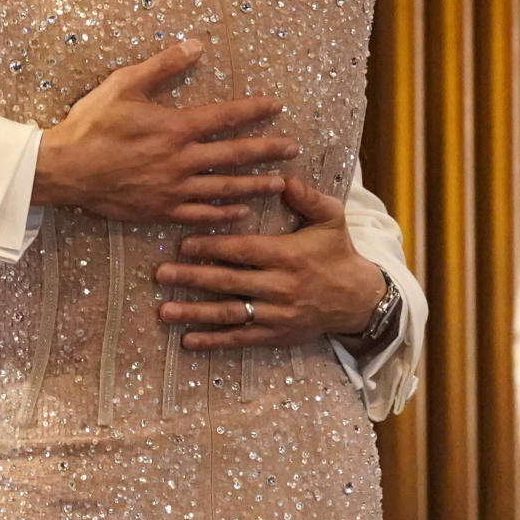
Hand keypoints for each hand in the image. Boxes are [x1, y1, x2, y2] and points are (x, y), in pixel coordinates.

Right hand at [33, 41, 296, 223]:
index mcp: (176, 127)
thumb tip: (196, 45)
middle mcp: (181, 160)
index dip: (254, 110)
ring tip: (279, 184)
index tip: (277, 106)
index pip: (226, 117)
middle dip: (268, 151)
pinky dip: (223, 215)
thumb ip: (163, 66)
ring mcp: (173, 188)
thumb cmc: (92, 124)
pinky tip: (240, 214)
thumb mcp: (125, 84)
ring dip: (254, 185)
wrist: (65, 169)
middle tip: (293, 149)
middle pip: (235, 155)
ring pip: (224, 188)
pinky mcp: (160, 210)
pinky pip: (200, 214)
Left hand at [155, 176, 385, 346]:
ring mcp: (276, 315)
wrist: (358, 300)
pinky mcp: (275, 335)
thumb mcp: (332, 219)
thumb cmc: (338, 253)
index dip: (213, 248)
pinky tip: (187, 340)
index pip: (244, 251)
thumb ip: (308, 198)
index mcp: (288, 256)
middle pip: (229, 283)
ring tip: (164, 310)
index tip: (184, 244)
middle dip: (192, 277)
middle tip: (161, 273)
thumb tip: (285, 179)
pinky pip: (240, 339)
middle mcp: (280, 287)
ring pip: (230, 314)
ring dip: (195, 312)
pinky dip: (213, 340)